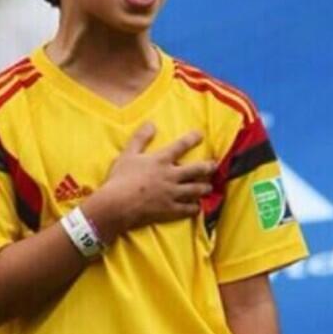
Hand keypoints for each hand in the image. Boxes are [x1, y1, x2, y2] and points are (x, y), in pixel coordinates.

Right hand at [86, 123, 215, 240]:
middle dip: (208, 167)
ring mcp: (172, 194)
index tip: (201, 134)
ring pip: (195, 190)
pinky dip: (195, 208)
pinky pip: (188, 210)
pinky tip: (197, 208)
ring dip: (204, 188)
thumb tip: (151, 123)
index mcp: (161, 160)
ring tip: (209, 187)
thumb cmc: (121, 178)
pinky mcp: (170, 210)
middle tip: (214, 165)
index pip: (180, 146)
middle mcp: (171, 176)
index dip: (192, 139)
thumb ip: (140, 138)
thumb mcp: (128, 154)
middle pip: (196, 170)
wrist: (118, 204)